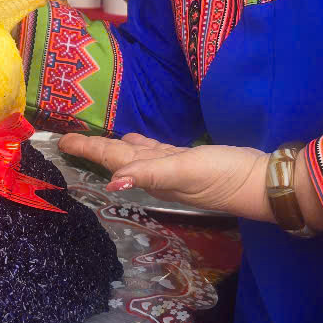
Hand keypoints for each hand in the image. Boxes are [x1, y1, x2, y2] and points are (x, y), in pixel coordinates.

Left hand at [58, 132, 272, 220]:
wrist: (261, 182)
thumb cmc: (223, 175)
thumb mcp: (185, 171)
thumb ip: (151, 173)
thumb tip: (113, 183)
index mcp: (150, 173)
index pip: (110, 158)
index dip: (86, 149)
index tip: (61, 142)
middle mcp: (155, 172)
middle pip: (116, 156)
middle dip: (92, 149)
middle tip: (68, 140)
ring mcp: (170, 167)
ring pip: (133, 155)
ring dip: (112, 148)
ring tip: (93, 141)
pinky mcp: (186, 160)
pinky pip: (152, 152)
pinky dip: (138, 146)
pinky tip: (134, 142)